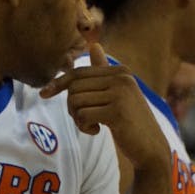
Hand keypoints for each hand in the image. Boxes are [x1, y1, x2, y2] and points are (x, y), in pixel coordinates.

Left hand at [40, 43, 168, 170]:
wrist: (151, 148)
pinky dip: (84, 127)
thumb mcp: (117, 94)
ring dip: (78, 119)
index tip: (43, 93)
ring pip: (76, 102)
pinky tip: (98, 131)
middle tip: (84, 120)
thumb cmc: (131, 122)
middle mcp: (122, 78)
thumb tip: (93, 45)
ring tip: (92, 126)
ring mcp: (120, 93)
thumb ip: (104, 72)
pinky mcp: (117, 112)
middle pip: (74, 87)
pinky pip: (83, 116)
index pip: (79, 72)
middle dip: (72, 107)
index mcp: (121, 71)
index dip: (59, 83)